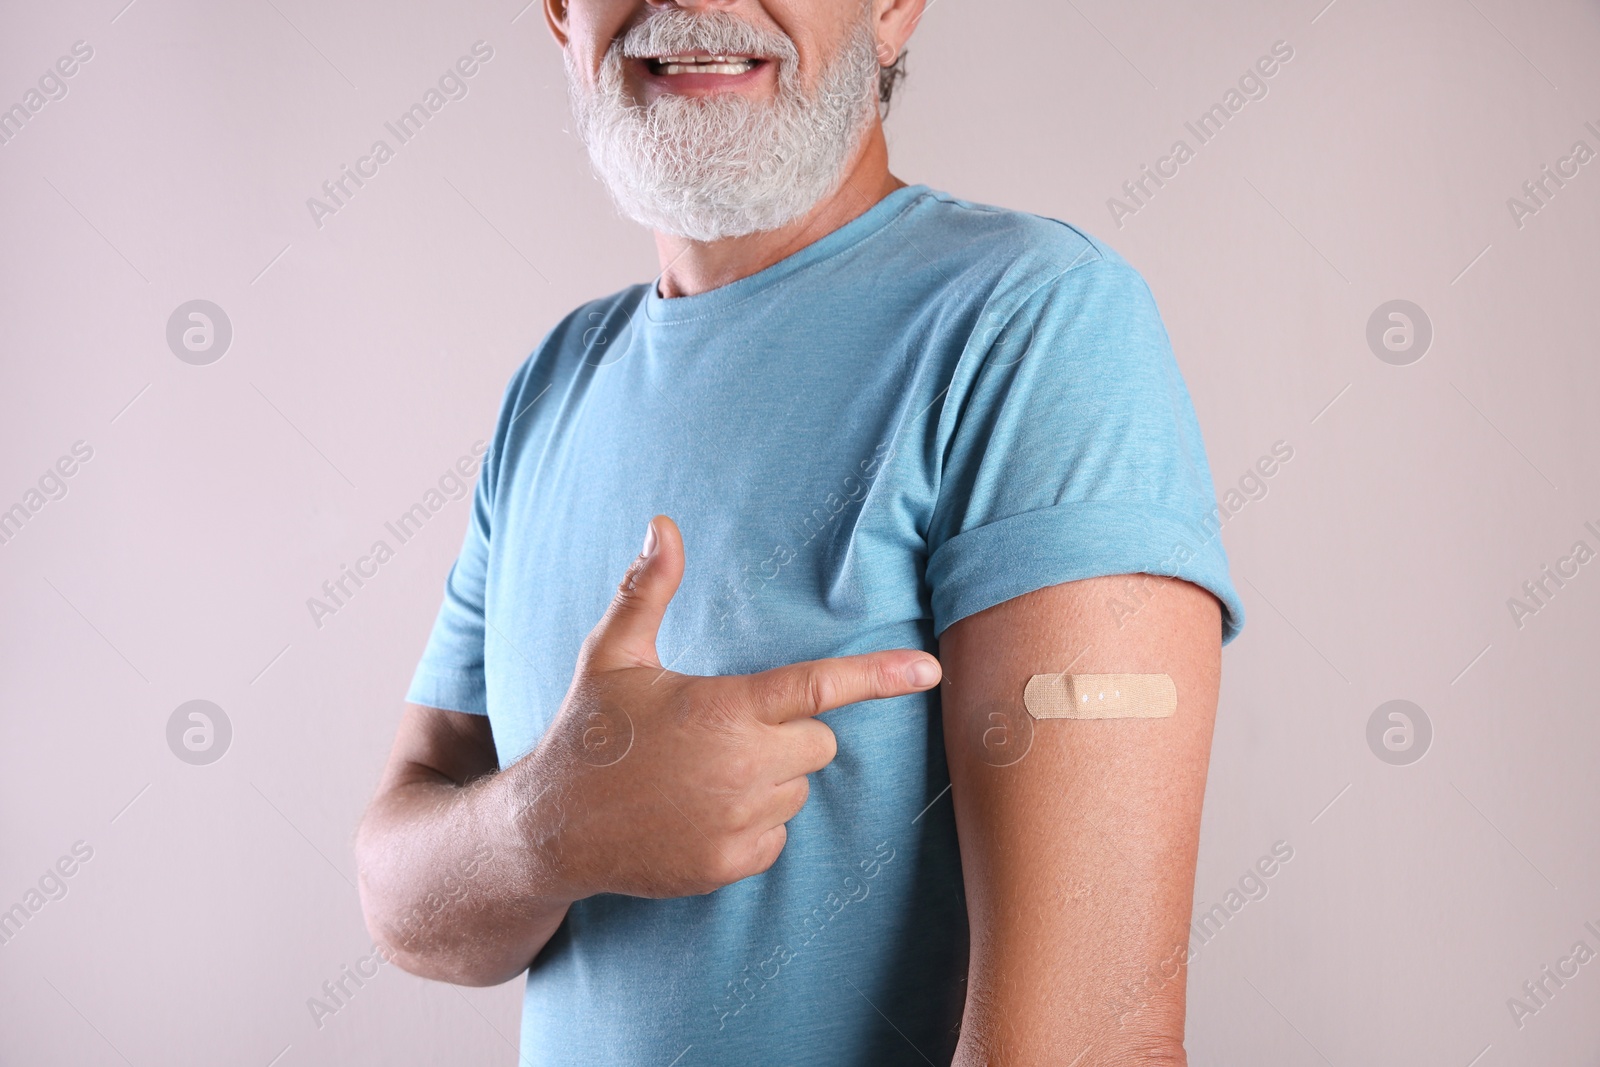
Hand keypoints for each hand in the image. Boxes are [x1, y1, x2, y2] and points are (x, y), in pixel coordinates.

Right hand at [521, 515, 941, 900]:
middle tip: (725, 733)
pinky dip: (751, 826)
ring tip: (702, 775)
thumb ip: (647, 589)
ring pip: (796, 791)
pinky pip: (776, 838)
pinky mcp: (729, 865)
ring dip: (768, 780)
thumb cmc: (587, 733)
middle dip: (788, 734)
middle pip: (818, 744)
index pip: (818, 687)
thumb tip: (664, 524)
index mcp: (724, 708)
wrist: (550, 829)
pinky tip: (700, 813)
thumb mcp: (612, 655)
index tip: (930, 670)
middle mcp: (741, 766)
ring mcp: (737, 822)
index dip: (880, 676)